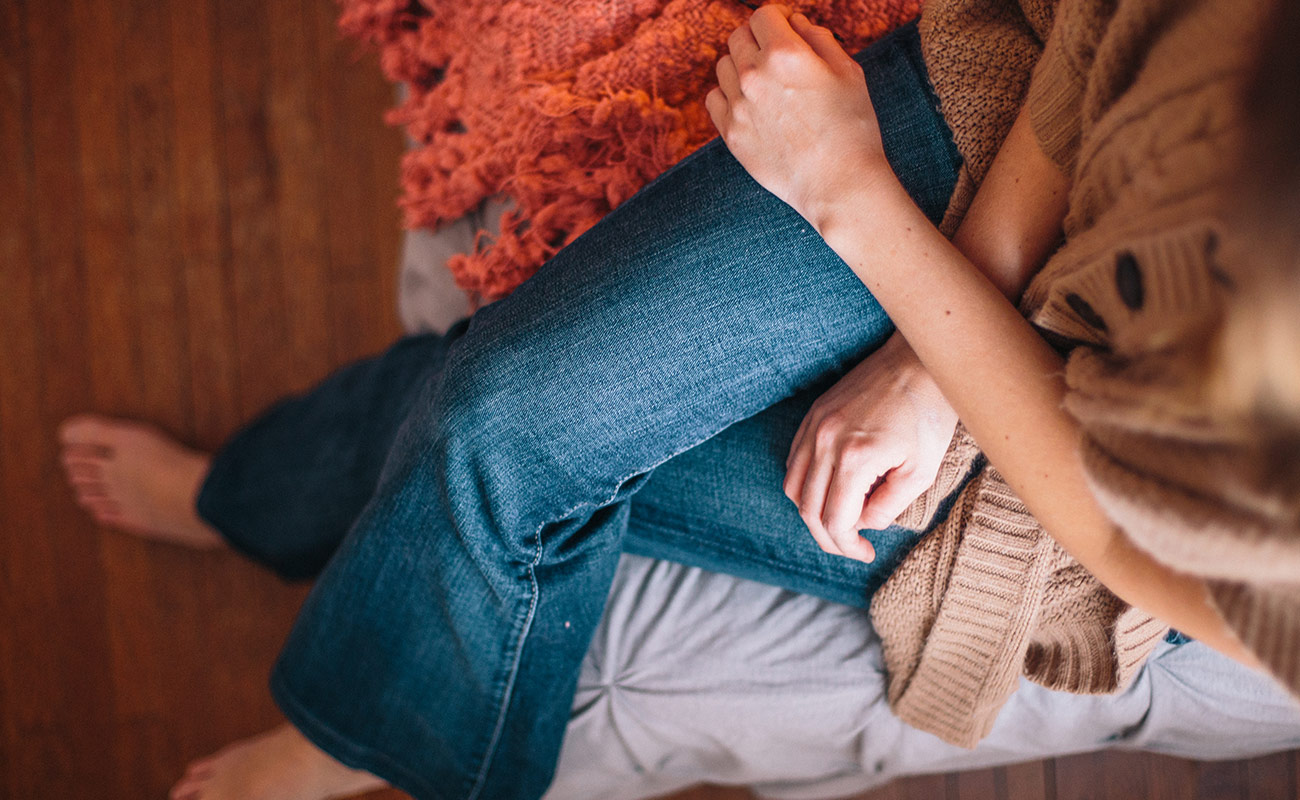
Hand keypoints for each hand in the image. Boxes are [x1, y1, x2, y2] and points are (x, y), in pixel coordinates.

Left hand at [705, 5, 889, 225]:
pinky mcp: (731, 134)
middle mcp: (754, 75)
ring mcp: (738, 106)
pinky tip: (748, 103)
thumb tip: (795, 22)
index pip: (764, 15)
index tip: (787, 29)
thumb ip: (818, 38)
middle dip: (758, 39)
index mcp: (785, 53)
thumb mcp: (849, 71)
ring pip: (724, 66)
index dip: (778, 18)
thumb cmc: (852, 128)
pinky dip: (727, 95)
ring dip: (741, 66)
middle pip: (738, 37)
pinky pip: (714, 99)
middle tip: (776, 57)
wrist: (838, 183)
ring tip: (765, 83)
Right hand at [784, 334, 957, 561]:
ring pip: (794, 487)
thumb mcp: (921, 471)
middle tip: (852, 546)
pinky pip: (794, 460)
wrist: (919, 361)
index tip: (866, 552)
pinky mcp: (814, 414)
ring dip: (812, 511)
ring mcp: (815, 426)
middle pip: (808, 509)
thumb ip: (889, 506)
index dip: (848, 546)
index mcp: (854, 459)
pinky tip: (832, 488)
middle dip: (828, 537)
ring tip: (840, 520)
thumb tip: (865, 524)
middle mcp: (825, 442)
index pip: (834, 521)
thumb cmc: (928, 414)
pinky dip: (806, 483)